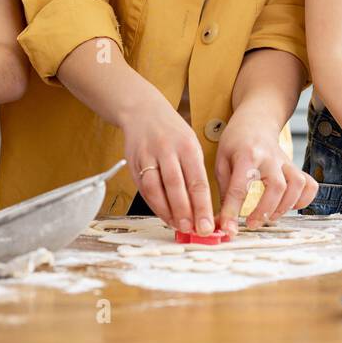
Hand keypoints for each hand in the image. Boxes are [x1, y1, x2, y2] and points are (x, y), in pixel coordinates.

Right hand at [120, 96, 212, 233]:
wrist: (143, 112)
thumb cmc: (172, 132)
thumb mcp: (191, 144)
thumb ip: (195, 173)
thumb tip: (203, 208)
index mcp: (188, 146)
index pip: (197, 181)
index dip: (202, 206)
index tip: (207, 226)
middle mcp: (168, 150)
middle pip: (176, 186)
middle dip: (185, 212)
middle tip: (192, 230)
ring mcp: (148, 156)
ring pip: (156, 189)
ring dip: (167, 211)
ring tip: (177, 226)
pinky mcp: (134, 162)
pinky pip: (143, 188)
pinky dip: (153, 204)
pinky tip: (163, 215)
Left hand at [214, 110, 316, 233]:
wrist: (256, 121)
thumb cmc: (236, 142)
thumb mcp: (221, 161)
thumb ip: (224, 190)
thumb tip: (222, 220)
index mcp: (246, 154)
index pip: (239, 187)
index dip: (233, 211)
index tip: (229, 229)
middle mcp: (269, 157)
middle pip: (276, 186)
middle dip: (265, 210)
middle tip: (252, 223)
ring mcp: (285, 161)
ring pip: (296, 185)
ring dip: (284, 207)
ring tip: (269, 216)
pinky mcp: (295, 166)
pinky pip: (309, 184)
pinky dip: (304, 200)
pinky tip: (290, 206)